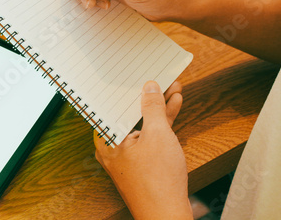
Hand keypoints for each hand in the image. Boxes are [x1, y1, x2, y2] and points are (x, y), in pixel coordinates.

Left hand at [94, 81, 191, 219]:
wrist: (168, 215)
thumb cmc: (157, 182)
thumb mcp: (158, 134)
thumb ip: (153, 108)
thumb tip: (150, 88)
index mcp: (106, 138)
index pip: (113, 105)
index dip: (126, 87)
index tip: (136, 74)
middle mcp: (113, 145)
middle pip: (130, 113)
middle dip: (147, 95)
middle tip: (159, 77)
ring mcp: (128, 153)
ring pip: (142, 123)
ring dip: (158, 106)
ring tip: (172, 87)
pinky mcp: (142, 160)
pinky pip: (149, 135)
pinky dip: (161, 122)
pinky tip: (174, 105)